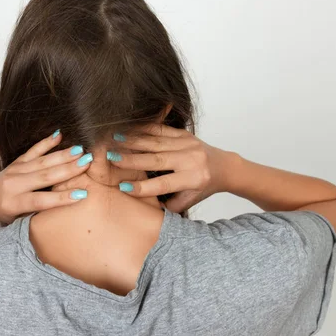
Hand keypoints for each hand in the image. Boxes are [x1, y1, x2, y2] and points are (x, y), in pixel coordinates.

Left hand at [0, 130, 92, 223]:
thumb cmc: (6, 214)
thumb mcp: (18, 221)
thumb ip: (37, 214)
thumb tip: (64, 212)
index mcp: (14, 203)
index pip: (40, 200)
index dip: (61, 198)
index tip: (82, 194)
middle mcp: (14, 184)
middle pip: (44, 176)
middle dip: (67, 169)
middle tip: (87, 162)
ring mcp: (15, 170)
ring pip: (42, 161)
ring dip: (62, 155)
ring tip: (80, 150)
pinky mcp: (17, 161)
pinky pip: (33, 150)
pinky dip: (46, 143)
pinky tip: (59, 135)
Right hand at [108, 123, 237, 212]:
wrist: (224, 166)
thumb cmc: (203, 187)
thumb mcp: (189, 201)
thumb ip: (169, 206)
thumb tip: (144, 206)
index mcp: (194, 179)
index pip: (164, 184)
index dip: (143, 186)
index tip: (122, 187)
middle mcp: (191, 159)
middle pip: (157, 159)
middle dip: (132, 159)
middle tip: (111, 158)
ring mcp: (188, 143)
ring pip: (156, 142)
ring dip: (133, 141)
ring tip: (113, 140)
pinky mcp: (184, 133)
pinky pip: (160, 130)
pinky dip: (142, 129)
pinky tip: (127, 129)